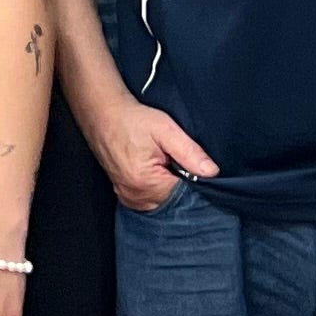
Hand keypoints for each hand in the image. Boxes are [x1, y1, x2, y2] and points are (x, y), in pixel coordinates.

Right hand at [89, 88, 218, 212]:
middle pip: (173, 201)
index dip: (194, 181)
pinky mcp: (124, 193)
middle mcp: (135, 195)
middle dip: (181, 183)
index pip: (185, 195)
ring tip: (163, 163)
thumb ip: (190, 153)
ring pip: (162, 201)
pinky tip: (155, 170)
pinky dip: (157, 188)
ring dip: (168, 186)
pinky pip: (150, 199)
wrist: (103, 113)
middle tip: (174, 160)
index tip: (190, 164)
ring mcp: (128, 196)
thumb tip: (212, 172)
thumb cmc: (131, 119)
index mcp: (146, 183)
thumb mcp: (166, 130)